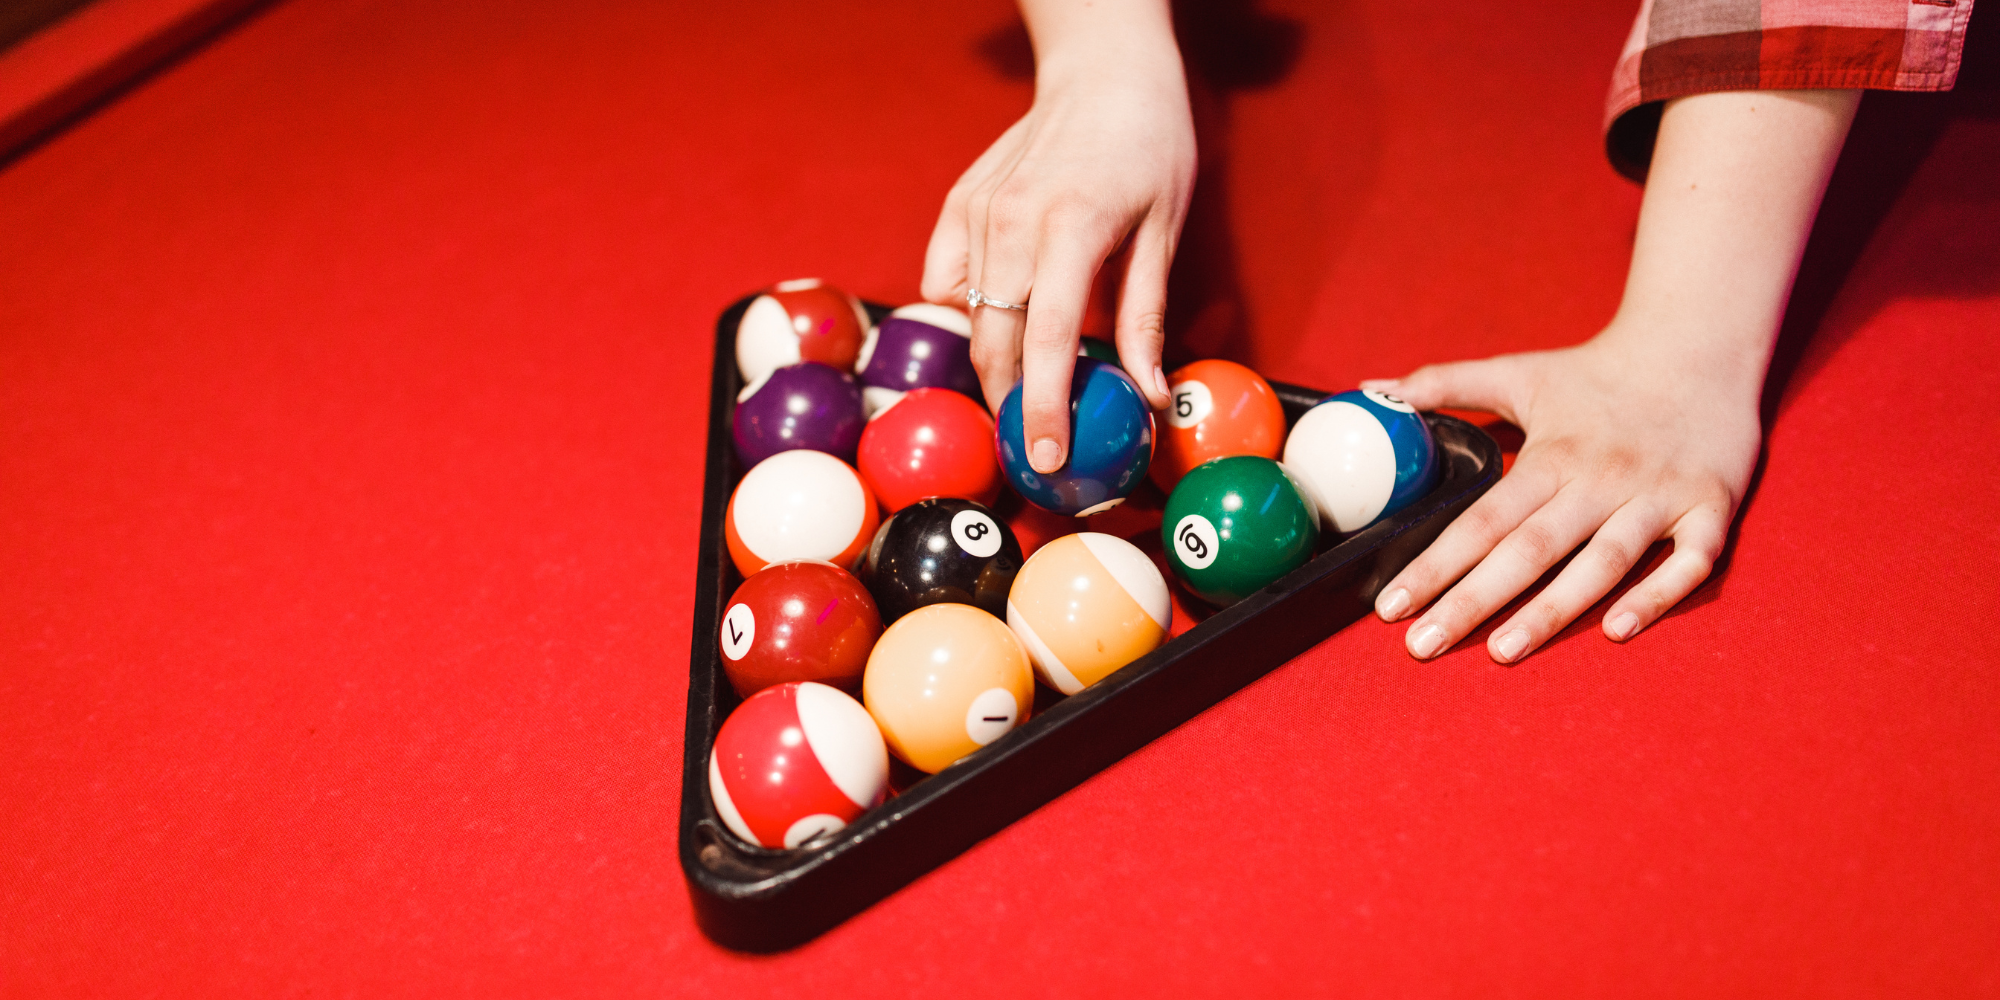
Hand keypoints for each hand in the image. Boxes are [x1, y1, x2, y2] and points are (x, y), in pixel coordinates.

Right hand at [921, 43, 1193, 472]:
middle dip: (1010, 400)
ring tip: (1027, 380)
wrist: (1103, 72)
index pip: (1048, 338)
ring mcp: (976, 212)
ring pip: (967, 317)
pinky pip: (944, 281)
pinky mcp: (958, 205)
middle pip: (994, 340)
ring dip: (993, 359)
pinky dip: (969, 309)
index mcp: (1071, 227)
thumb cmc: (1149, 146)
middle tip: (1037, 439)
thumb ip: (1145, 318)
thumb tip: (1147, 395)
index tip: (1047, 458)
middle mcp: (1012, 221)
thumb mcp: (1164, 231)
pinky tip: (1003, 311)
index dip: (1046, 406)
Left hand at [1363, 331, 1762, 662]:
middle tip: (1423, 646)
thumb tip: (1373, 388)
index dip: (1434, 565)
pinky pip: (1690, 561)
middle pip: (1529, 550)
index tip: (1391, 606)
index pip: (1481, 521)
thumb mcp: (1518, 372)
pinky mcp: (1709, 506)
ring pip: (1603, 563)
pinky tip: (1617, 630)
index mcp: (1553, 455)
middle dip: (1473, 601)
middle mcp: (1601, 479)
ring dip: (1553, 611)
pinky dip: (1657, 595)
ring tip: (1503, 651)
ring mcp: (1659, 495)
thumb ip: (1444, 383)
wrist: (1699, 344)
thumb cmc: (1597, 371)